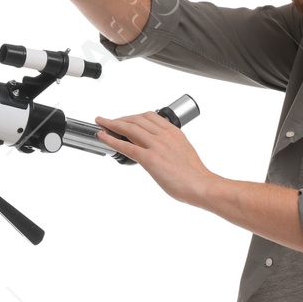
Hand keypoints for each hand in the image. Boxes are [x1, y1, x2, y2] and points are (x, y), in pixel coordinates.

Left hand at [94, 112, 216, 207]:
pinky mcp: (150, 159)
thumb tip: (159, 149)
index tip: (125, 119)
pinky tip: (103, 137)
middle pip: (136, 119)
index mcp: (174, 132)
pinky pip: (126, 146)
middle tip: (108, 121)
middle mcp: (164, 135)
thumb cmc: (194, 174)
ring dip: (111, 124)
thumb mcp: (184, 151)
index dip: (133, 116)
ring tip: (101, 124)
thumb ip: (170, 146)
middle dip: (120, 119)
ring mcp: (156, 146)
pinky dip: (111, 140)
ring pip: (129, 128)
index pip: (149, 116)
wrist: (201, 185)